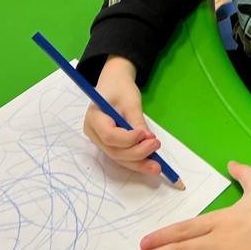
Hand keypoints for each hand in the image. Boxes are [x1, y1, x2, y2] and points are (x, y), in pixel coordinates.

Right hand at [83, 57, 162, 177]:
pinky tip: (150, 164)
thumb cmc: (120, 88)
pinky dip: (136, 160)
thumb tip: (148, 140)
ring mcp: (100, 141)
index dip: (127, 139)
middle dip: (137, 153)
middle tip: (156, 145)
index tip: (145, 135)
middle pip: (114, 150)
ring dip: (139, 162)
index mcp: (94, 117)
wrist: (114, 83)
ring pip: (119, 157)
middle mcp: (93, 133)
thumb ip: (137, 121)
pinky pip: (122, 155)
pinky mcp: (109, 144)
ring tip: (157, 165)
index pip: (109, 135)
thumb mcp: (131, 101)